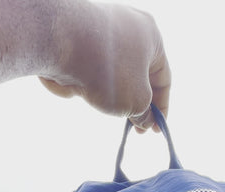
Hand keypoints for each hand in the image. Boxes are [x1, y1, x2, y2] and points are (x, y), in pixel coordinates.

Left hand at [39, 1, 170, 129]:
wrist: (61, 44)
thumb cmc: (109, 71)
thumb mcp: (137, 101)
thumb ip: (145, 113)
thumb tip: (145, 121)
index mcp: (151, 37)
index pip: (163, 78)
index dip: (161, 109)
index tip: (153, 131)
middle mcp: (129, 28)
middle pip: (138, 75)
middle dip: (136, 103)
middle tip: (133, 127)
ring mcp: (102, 32)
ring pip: (113, 74)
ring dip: (111, 94)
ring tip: (103, 104)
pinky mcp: (78, 41)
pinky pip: (89, 70)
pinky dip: (88, 84)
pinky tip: (79, 89)